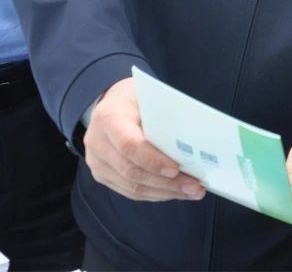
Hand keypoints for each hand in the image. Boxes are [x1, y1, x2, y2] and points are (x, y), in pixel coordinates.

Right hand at [83, 77, 206, 201]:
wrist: (111, 105)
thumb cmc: (137, 98)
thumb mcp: (149, 97)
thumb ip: (164, 117)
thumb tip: (193, 144)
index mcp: (108, 118)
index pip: (129, 145)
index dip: (153, 161)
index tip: (177, 169)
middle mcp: (97, 143)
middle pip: (132, 171)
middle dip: (166, 183)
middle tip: (194, 186)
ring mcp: (97, 162)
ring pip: (132, 186)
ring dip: (165, 192)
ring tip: (191, 192)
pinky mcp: (103, 176)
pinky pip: (130, 191)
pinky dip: (155, 194)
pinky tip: (175, 193)